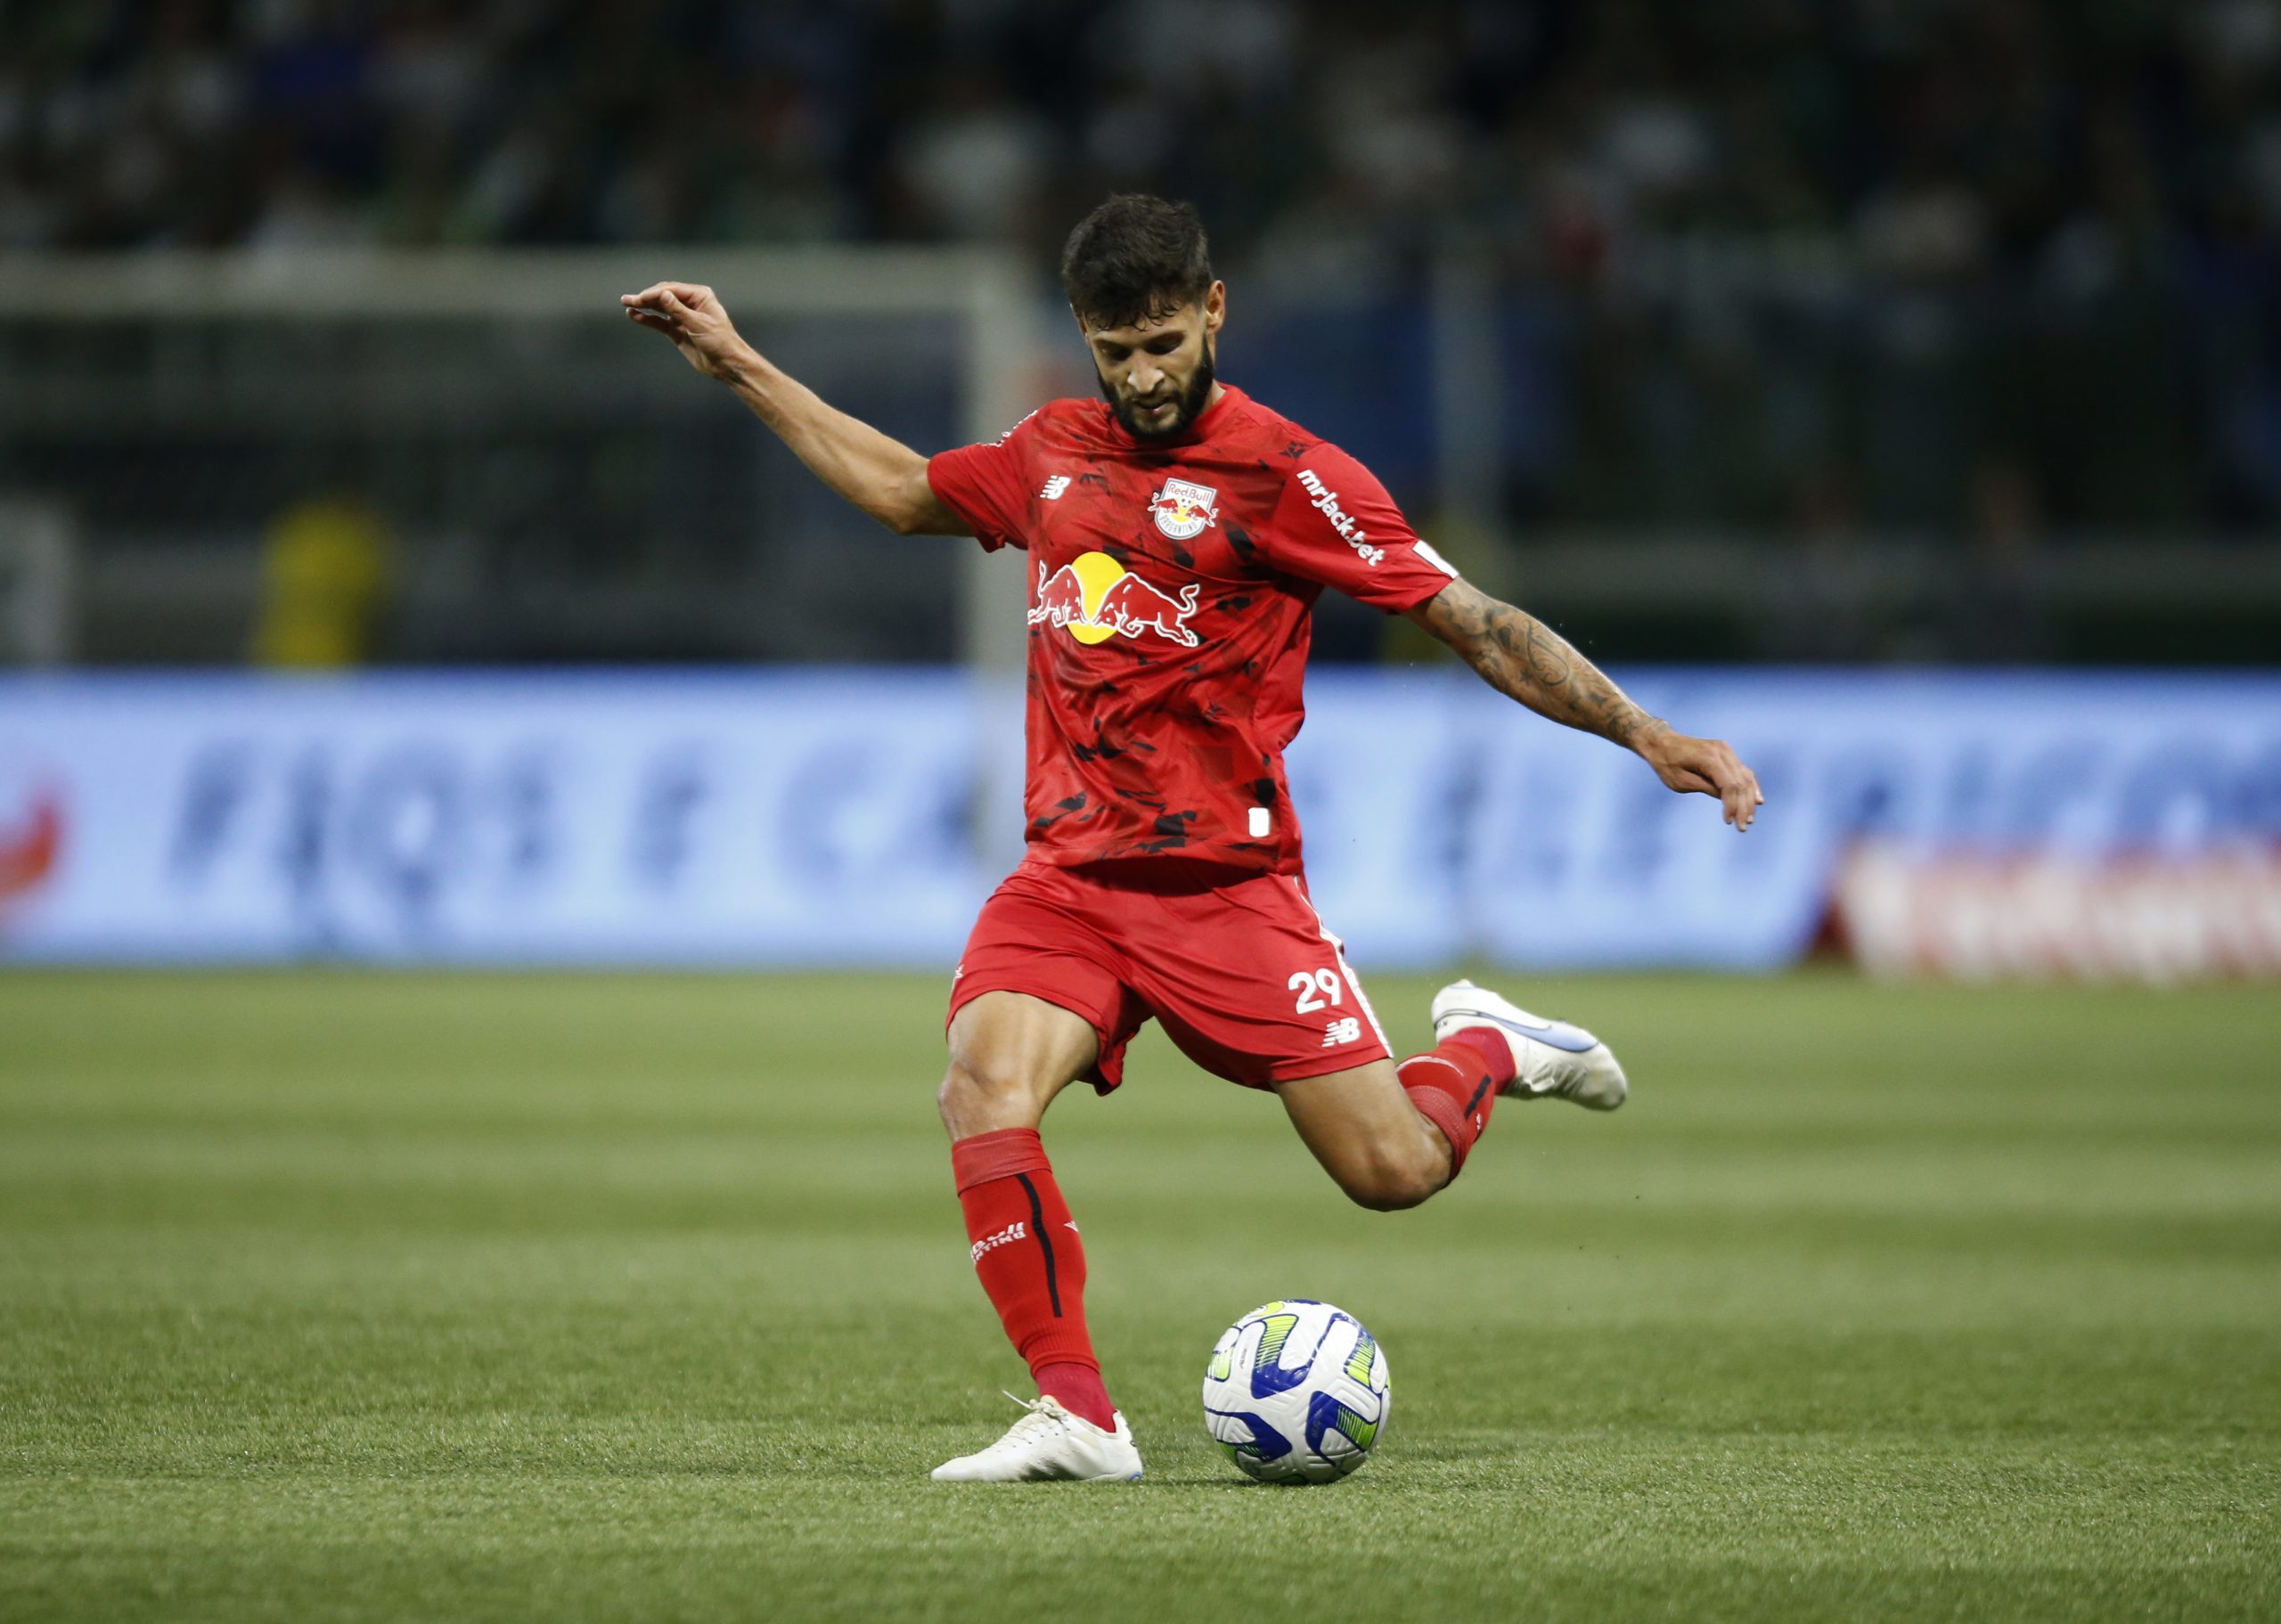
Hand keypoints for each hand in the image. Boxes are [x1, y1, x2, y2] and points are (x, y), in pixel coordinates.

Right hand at [620, 281, 749, 382]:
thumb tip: (662, 295)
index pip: (672, 290)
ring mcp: (682, 317)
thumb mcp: (699, 324)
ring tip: (626, 303)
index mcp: (700, 296)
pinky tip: (634, 316)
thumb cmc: (721, 342)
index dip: (654, 293)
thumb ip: (678, 310)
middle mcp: (690, 304)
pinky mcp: (677, 331)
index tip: (640, 298)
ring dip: (643, 307)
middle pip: (663, 297)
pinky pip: (659, 323)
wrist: (727, 364)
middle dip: (646, 298)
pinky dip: (647, 319)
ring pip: (659, 309)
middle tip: (627, 300)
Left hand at [1635, 723, 1763, 829]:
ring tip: (1749, 819)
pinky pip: (1742, 771)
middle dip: (1743, 806)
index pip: (1729, 785)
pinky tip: (1756, 801)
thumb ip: (1707, 788)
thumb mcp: (1682, 782)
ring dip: (1749, 799)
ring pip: (1745, 777)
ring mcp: (1726, 750)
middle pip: (1740, 782)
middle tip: (1743, 827)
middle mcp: (1722, 751)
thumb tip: (1729, 800)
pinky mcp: (1726, 753)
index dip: (1731, 805)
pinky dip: (1749, 787)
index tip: (1728, 822)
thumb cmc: (1667, 764)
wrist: (1662, 743)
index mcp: (1709, 757)